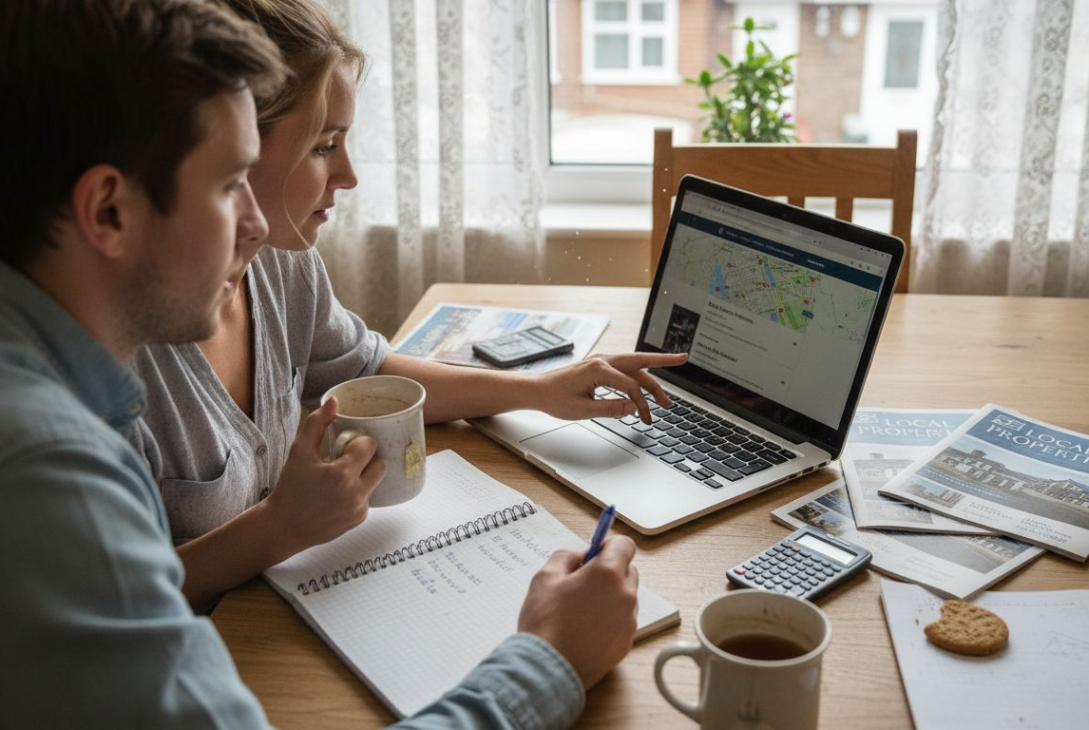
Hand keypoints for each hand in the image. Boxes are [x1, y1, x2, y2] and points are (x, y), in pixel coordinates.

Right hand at [263, 397, 387, 555]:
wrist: (283, 526)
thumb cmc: (290, 488)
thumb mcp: (299, 451)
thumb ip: (317, 423)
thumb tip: (334, 401)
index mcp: (343, 474)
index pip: (370, 446)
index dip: (357, 443)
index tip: (342, 447)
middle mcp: (356, 493)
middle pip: (381, 465)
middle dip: (367, 459)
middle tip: (345, 461)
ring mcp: (359, 509)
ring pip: (375, 482)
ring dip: (363, 476)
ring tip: (339, 479)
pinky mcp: (358, 520)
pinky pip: (367, 499)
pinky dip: (357, 494)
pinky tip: (337, 495)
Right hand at [517, 536, 638, 688]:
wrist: (547, 669)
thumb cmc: (545, 623)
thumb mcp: (545, 576)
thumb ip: (566, 556)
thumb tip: (579, 556)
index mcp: (607, 574)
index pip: (624, 544)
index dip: (608, 545)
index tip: (594, 552)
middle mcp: (625, 596)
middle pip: (627, 571)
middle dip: (608, 572)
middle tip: (581, 582)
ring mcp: (628, 621)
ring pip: (625, 597)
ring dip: (609, 597)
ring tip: (580, 610)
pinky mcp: (626, 643)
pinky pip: (622, 621)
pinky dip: (609, 620)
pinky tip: (585, 629)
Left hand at [534, 352, 687, 423]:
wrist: (537, 390)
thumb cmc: (555, 399)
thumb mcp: (582, 411)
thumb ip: (610, 409)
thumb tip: (634, 408)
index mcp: (598, 369)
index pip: (630, 384)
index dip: (640, 401)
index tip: (644, 417)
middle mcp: (602, 360)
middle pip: (640, 362)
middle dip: (663, 362)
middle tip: (683, 360)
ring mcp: (601, 362)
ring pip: (634, 367)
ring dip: (650, 382)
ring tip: (664, 402)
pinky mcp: (599, 367)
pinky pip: (624, 371)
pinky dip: (637, 381)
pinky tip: (644, 393)